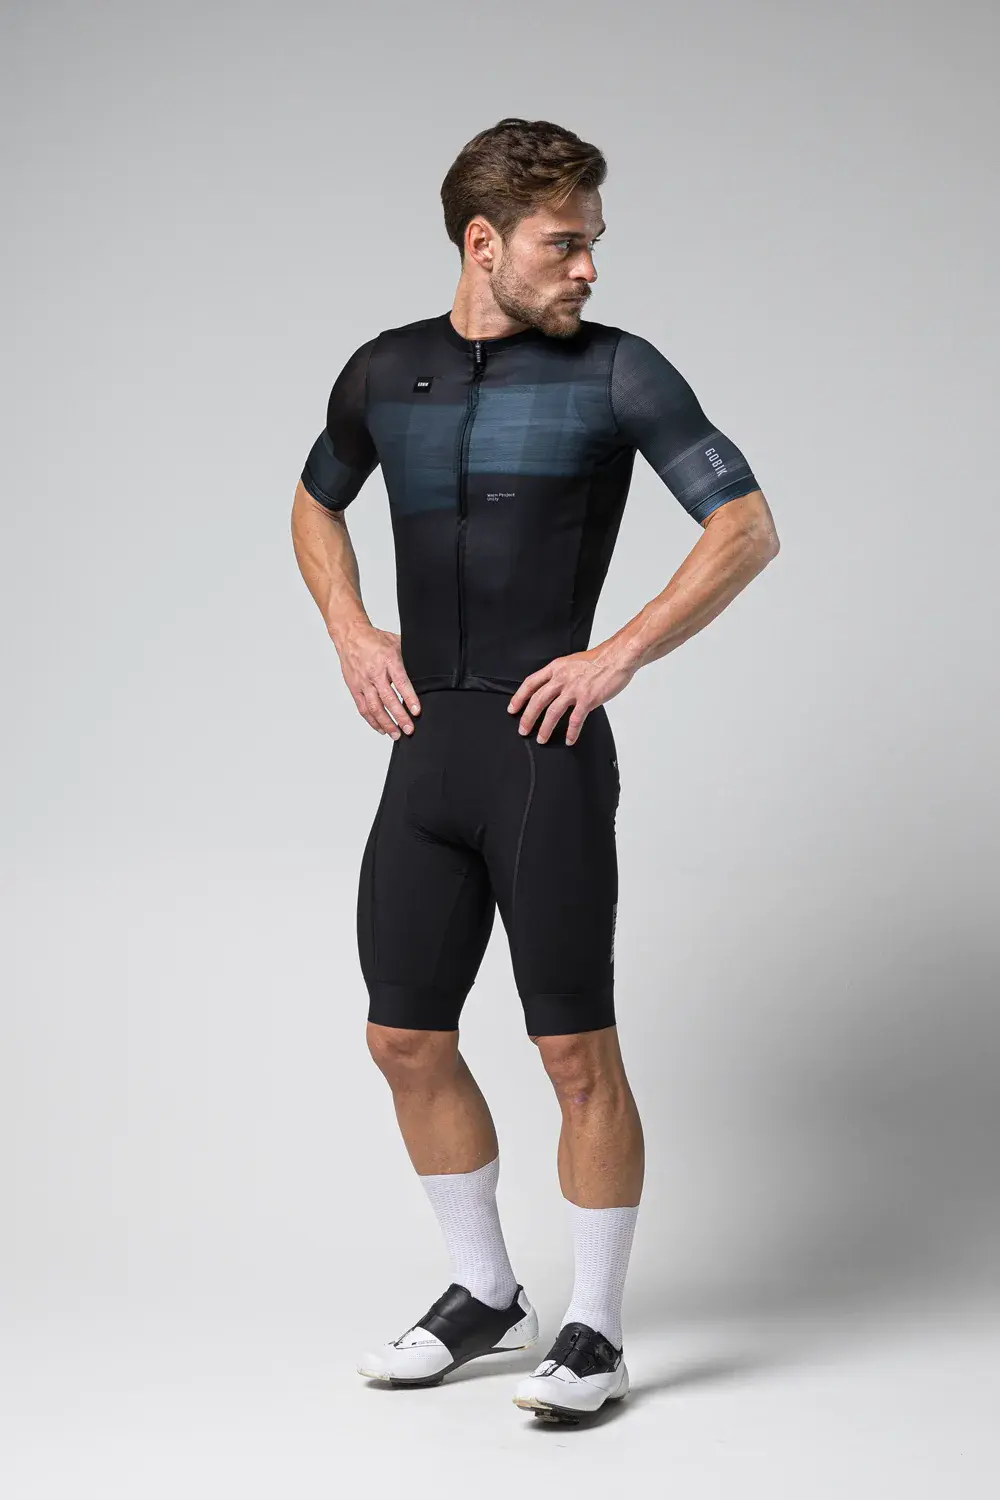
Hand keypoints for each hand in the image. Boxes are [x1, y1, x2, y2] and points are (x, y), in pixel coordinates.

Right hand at [336, 623, 419, 738]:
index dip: (409, 698)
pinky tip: (381, 729)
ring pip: (374, 707)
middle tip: (409, 729)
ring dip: (386, 723)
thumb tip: (425, 670)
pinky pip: (363, 708)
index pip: (401, 682)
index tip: (416, 711)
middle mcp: (375, 673)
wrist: (351, 636)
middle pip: (388, 699)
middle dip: (399, 716)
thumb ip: (409, 659)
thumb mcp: (396, 643)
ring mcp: (363, 682)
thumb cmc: (375, 640)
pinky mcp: (354, 688)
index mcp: (388, 660)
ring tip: (396, 734)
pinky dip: (372, 721)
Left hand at [507, 646, 635, 744]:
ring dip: (545, 728)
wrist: (617, 657)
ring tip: (541, 738)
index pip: (531, 683)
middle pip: (538, 700)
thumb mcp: (571, 662)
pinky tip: (569, 739)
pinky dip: (571, 732)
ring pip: (553, 712)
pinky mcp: (588, 699)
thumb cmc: (598, 660)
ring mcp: (574, 689)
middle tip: (523, 730)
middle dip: (528, 718)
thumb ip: (560, 675)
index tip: (512, 709)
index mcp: (556, 668)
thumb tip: (552, 689)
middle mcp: (562, 678)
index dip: (519, 697)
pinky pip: (575, 720)